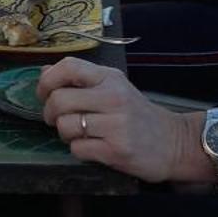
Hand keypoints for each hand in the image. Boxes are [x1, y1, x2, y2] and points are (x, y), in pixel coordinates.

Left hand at [37, 58, 208, 183]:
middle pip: (59, 100)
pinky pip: (77, 149)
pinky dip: (79, 150)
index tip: (43, 93)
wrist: (173, 143)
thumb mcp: (112, 88)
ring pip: (65, 126)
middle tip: (57, 119)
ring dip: (65, 134)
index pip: (69, 66)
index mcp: (110, 78)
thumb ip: (80, 80)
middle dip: (50, 113)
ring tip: (80, 134)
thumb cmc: (137, 115)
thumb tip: (44, 71)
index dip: (47, 80)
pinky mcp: (116, 150)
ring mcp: (116, 124)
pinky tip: (93, 147)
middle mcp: (113, 97)